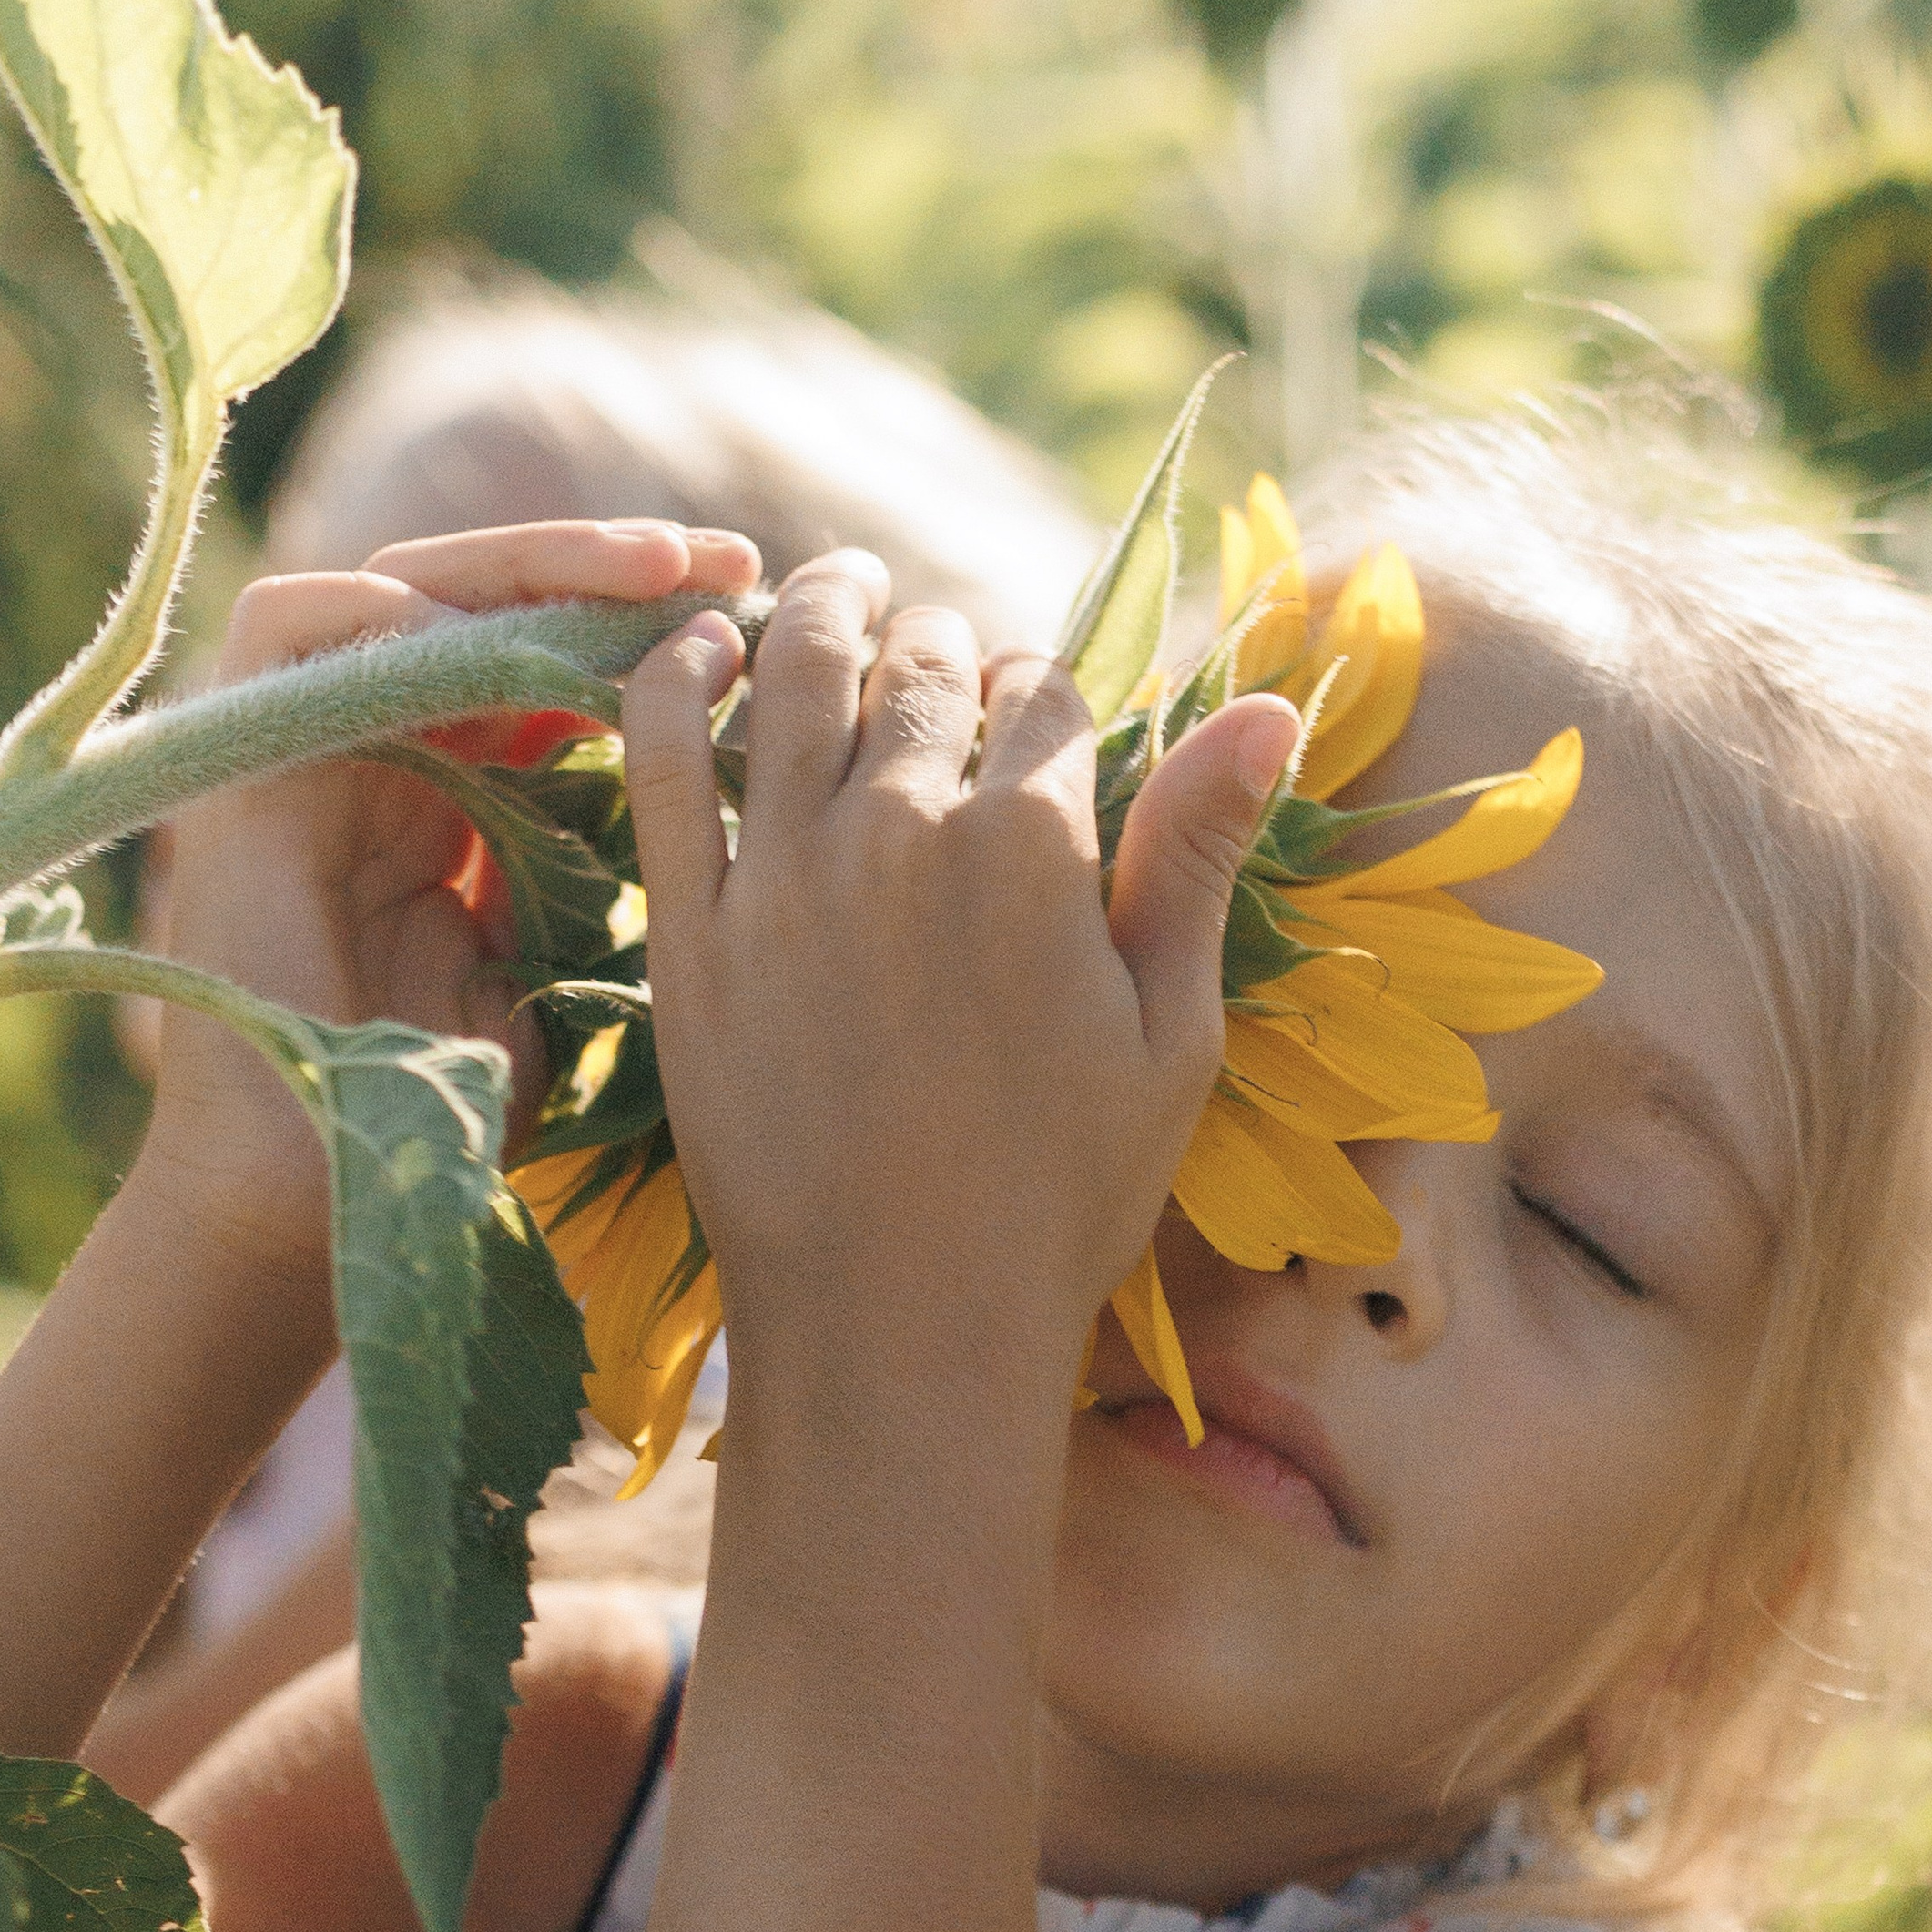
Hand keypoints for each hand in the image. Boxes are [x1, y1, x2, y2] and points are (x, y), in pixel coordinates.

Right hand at [147, 518, 760, 1282]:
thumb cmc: (450, 1110)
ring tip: (643, 568)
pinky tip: (472, 618)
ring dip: (524, 566)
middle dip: (612, 571)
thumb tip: (727, 793)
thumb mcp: (558, 971)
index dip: (656, 627)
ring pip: (410, 589)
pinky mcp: (240, 762)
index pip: (559, 661)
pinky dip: (374, 607)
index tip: (764, 615)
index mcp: (471, 790)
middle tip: (725, 561)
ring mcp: (314, 746)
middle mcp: (393, 748)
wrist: (333, 1194)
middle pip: (495, 604)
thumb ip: (603, 874)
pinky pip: (289, 627)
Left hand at [621, 552, 1298, 1413]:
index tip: (1039, 725)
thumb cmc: (1059, 1202)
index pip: (1048, 692)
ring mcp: (783, 878)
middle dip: (943, 647)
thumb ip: (1198, 857)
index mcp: (1034, 846)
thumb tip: (1270, 705)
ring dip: (820, 614)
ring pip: (792, 673)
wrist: (902, 1332)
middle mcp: (901, 831)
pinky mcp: (689, 935)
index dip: (1050, 694)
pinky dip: (675, 678)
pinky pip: (661, 756)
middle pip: (924, 664)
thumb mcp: (1168, 1037)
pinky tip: (696, 651)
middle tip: (936, 659)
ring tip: (834, 599)